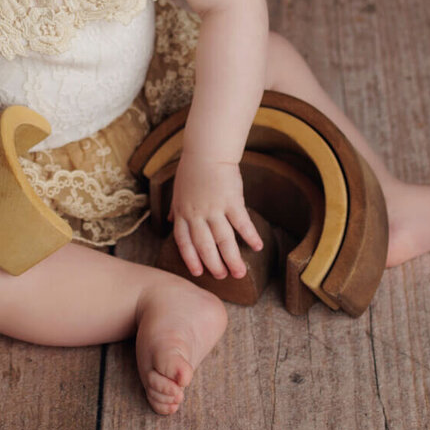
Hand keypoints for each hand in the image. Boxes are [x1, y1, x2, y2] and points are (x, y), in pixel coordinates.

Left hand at [168, 158, 263, 278]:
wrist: (207, 152)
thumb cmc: (192, 170)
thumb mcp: (178, 191)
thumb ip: (176, 209)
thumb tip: (172, 222)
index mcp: (183, 213)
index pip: (184, 242)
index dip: (191, 259)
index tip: (198, 272)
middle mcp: (197, 215)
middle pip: (205, 246)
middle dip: (214, 265)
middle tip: (222, 277)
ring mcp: (214, 209)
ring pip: (223, 240)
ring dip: (232, 258)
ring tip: (240, 273)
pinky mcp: (232, 201)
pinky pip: (242, 223)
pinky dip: (250, 236)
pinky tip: (258, 247)